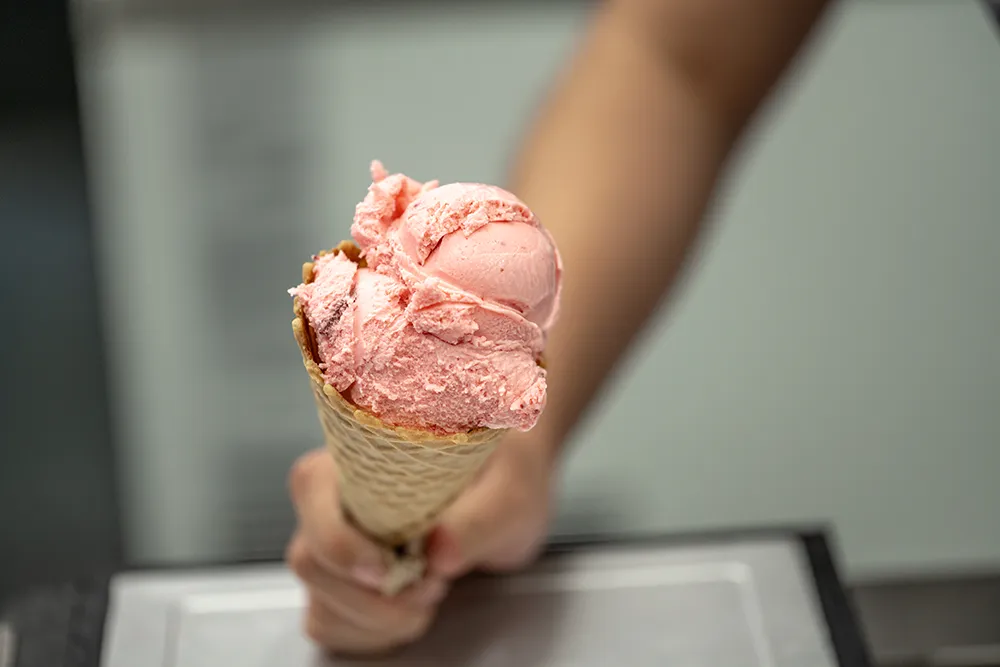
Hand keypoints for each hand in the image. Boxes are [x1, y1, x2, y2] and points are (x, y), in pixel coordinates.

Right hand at [285, 431, 556, 654]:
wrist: (506, 493)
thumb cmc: (501, 476)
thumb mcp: (508, 492)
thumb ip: (478, 519)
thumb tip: (438, 551)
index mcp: (364, 453)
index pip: (311, 486)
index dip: (339, 539)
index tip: (387, 568)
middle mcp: (335, 496)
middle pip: (311, 559)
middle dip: (371, 594)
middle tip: (433, 584)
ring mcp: (334, 543)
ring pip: (319, 599)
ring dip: (376, 618)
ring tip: (429, 593)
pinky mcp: (341, 581)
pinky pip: (328, 622)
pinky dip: (369, 633)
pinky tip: (409, 612)